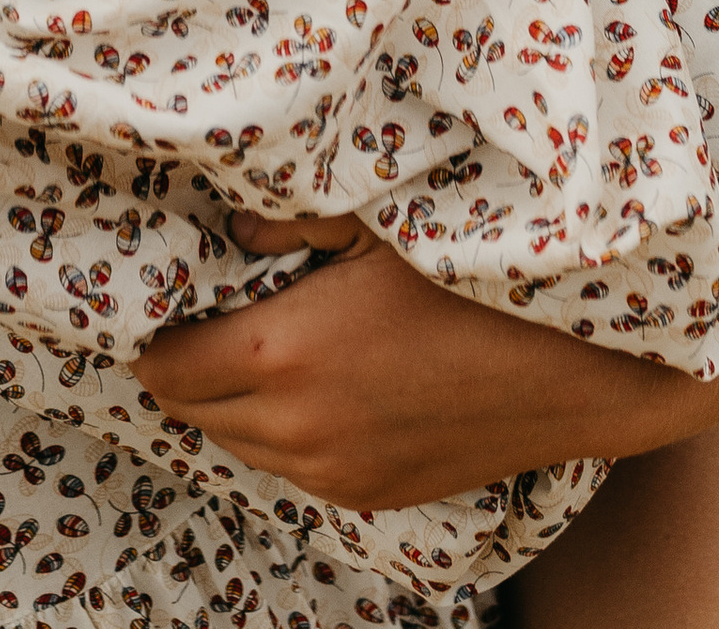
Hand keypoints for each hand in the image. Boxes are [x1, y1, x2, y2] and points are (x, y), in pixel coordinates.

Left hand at [138, 230, 696, 506]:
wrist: (566, 367)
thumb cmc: (467, 277)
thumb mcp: (369, 224)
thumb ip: (285, 223)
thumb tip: (229, 223)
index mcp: (281, 357)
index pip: (165, 368)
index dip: (151, 333)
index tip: (163, 297)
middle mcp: (298, 431)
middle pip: (190, 414)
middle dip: (182, 368)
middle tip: (199, 314)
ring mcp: (336, 475)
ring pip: (239, 448)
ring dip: (230, 403)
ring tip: (253, 343)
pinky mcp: (372, 496)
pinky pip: (292, 471)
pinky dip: (279, 432)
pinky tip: (310, 383)